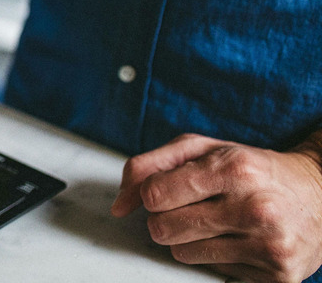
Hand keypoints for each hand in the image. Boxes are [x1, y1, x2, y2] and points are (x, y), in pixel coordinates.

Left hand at [110, 133, 321, 282]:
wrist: (321, 193)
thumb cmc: (252, 167)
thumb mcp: (202, 148)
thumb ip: (150, 166)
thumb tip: (118, 205)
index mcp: (234, 168)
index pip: (155, 195)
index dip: (152, 194)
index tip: (168, 190)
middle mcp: (255, 207)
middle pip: (162, 228)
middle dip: (165, 218)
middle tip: (191, 207)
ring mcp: (270, 245)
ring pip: (182, 254)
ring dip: (189, 239)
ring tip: (217, 221)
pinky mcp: (279, 276)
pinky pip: (214, 272)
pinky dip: (218, 256)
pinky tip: (240, 238)